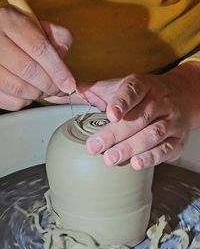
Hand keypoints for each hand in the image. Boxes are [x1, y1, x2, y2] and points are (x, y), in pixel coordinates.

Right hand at [0, 6, 75, 110]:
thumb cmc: (18, 34)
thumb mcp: (38, 26)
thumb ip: (57, 39)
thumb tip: (67, 65)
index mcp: (10, 21)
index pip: (39, 48)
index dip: (58, 70)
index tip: (69, 83)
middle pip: (29, 71)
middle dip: (50, 85)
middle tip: (59, 89)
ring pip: (19, 89)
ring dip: (38, 94)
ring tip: (44, 89)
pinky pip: (11, 101)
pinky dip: (25, 101)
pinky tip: (29, 92)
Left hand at [82, 62, 199, 169]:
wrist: (182, 96)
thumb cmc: (143, 96)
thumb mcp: (120, 87)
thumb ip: (93, 91)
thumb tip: (63, 93)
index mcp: (144, 86)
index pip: (133, 91)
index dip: (122, 102)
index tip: (110, 114)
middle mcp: (160, 102)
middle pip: (139, 118)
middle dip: (116, 134)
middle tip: (96, 147)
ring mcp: (171, 121)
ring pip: (152, 134)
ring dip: (131, 148)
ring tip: (111, 158)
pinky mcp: (178, 140)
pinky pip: (166, 149)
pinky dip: (152, 157)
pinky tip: (136, 163)